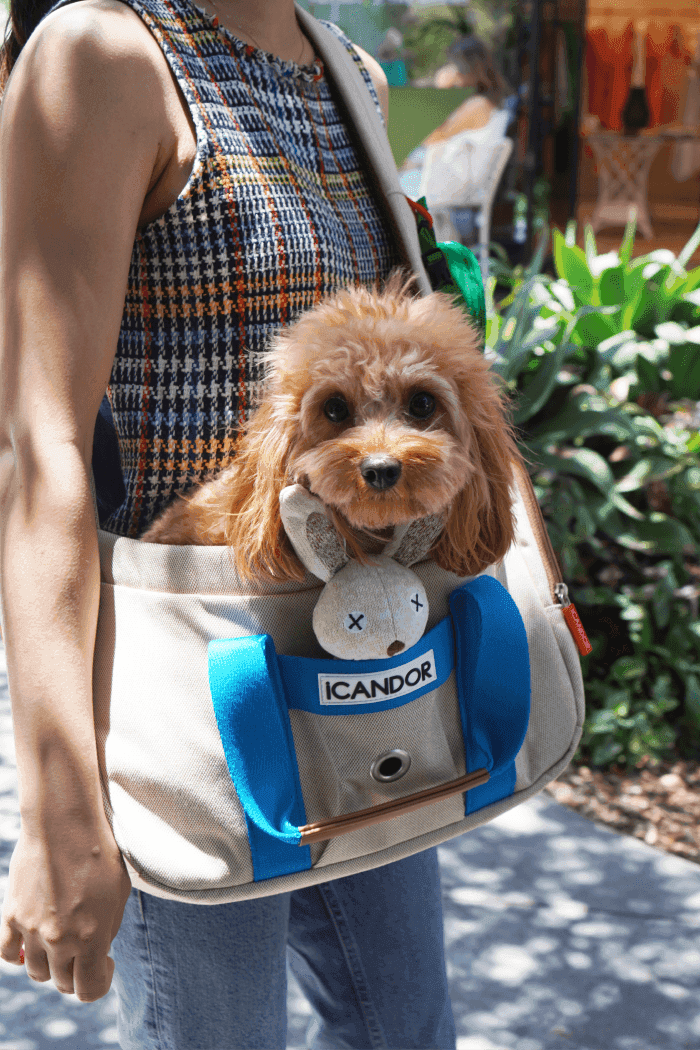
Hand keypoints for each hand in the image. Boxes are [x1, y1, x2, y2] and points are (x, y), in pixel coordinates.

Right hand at [0, 817, 131, 1000]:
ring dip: (50, 964)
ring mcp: (31, 930)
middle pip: (63, 983)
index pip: (90, 991)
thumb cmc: (100, 854)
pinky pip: (7, 953)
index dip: (100, 982)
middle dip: (76, 972)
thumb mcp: (118, 895)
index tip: (106, 964)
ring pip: (36, 972)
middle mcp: (59, 940)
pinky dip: (18, 954)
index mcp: (92, 938)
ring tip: (60, 942)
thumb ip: (106, 931)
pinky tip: (30, 943)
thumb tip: (96, 952)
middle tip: (84, 950)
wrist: (65, 823)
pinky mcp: (11, 914)